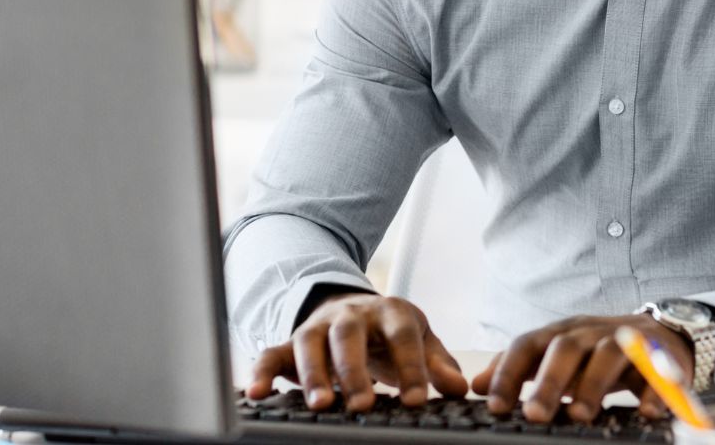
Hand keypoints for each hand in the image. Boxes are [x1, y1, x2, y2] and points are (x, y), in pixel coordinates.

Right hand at [244, 293, 467, 412]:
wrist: (354, 308)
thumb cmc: (391, 333)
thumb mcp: (420, 341)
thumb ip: (437, 364)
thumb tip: (458, 388)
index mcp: (390, 311)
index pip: (402, 335)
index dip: (410, 366)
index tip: (417, 400)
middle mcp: (350, 314)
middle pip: (349, 335)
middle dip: (354, 370)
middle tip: (363, 405)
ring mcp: (317, 326)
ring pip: (309, 342)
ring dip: (313, 374)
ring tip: (320, 406)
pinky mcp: (290, 342)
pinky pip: (271, 353)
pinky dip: (261, 371)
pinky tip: (256, 393)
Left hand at [470, 315, 687, 423]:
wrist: (660, 333)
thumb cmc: (597, 351)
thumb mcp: (556, 354)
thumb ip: (520, 368)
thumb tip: (478, 385)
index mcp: (561, 332)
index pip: (528, 344)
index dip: (509, 372)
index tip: (495, 405)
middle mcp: (590, 331)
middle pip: (566, 348)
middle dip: (549, 382)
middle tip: (535, 416)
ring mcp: (626, 340)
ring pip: (609, 355)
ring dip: (593, 385)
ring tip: (580, 416)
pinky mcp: (660, 355)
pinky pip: (657, 370)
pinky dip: (652, 391)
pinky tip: (644, 413)